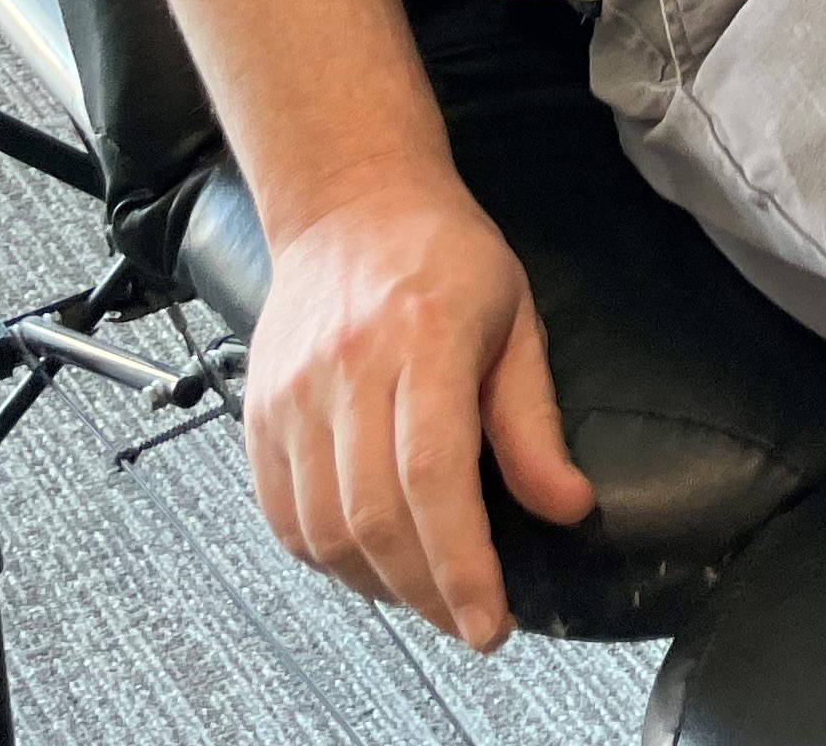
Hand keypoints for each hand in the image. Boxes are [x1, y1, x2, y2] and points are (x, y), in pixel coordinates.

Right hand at [245, 173, 594, 647]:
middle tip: (469, 620)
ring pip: (324, 530)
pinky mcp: (258, 414)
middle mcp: (345, 370)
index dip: (461, 564)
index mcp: (422, 339)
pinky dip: (328, 558)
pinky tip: (371, 562)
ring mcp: (291, 395)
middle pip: (374, 518)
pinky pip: (284, 518)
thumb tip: (567, 507)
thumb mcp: (515, 322)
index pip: (434, 477)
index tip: (489, 621)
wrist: (350, 204)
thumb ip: (534, 424)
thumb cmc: (443, 257)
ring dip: (379, 585)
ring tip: (428, 592)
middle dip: (427, 591)